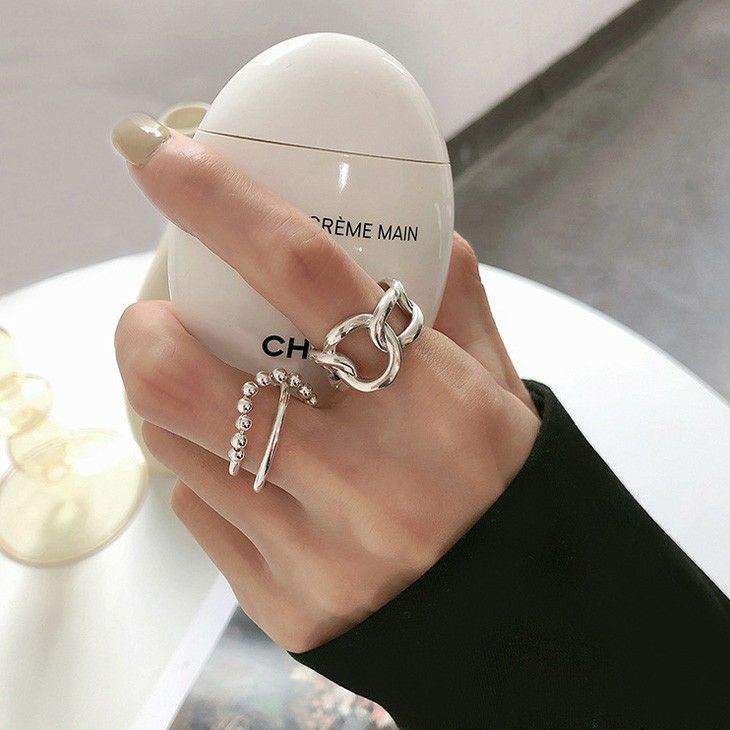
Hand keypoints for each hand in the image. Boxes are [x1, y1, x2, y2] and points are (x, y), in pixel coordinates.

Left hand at [114, 120, 539, 652]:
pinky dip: (210, 479)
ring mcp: (318, 553)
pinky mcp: (287, 606)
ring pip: (182, 451)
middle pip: (192, 382)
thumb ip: (455, 305)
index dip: (227, 203)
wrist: (516, 623)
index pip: (308, 274)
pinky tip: (255, 476)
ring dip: (171, 403)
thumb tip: (415, 232)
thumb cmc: (507, 492)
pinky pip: (204, 517)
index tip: (167, 161)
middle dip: (145, 331)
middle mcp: (368, 480)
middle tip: (154, 314)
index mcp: (432, 404)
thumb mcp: (501, 391)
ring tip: (208, 390)